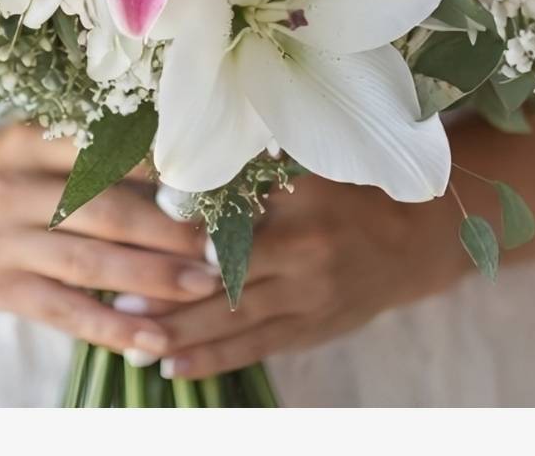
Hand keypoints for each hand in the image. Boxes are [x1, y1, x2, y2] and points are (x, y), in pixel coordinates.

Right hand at [0, 123, 224, 356]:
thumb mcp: (26, 138)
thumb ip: (83, 146)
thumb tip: (169, 161)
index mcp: (27, 143)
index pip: (101, 151)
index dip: (156, 167)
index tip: (205, 181)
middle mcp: (14, 191)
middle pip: (104, 212)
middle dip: (167, 230)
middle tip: (218, 241)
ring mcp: (4, 244)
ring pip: (90, 264)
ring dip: (153, 279)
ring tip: (203, 285)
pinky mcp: (0, 290)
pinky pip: (66, 312)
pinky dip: (112, 326)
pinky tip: (154, 336)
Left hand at [142, 175, 472, 379]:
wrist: (417, 238)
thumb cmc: (353, 189)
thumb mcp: (310, 167)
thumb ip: (252, 170)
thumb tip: (182, 166)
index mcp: (301, 215)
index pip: (231, 230)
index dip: (182, 241)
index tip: (133, 243)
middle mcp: (305, 263)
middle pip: (226, 286)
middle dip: (170, 299)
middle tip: (117, 305)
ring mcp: (310, 303)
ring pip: (236, 325)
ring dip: (183, 337)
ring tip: (132, 345)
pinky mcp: (312, 331)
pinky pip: (257, 349)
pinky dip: (215, 361)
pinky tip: (175, 369)